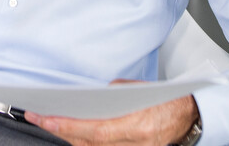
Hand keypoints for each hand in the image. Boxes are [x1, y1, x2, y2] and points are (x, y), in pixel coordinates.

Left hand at [23, 94, 197, 145]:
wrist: (190, 116)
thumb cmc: (166, 99)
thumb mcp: (138, 89)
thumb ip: (112, 94)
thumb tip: (87, 97)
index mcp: (138, 126)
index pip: (96, 131)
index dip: (68, 127)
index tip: (46, 118)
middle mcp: (136, 145)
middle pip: (89, 144)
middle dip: (61, 131)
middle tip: (38, 117)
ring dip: (70, 138)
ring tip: (50, 122)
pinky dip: (86, 143)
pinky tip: (72, 133)